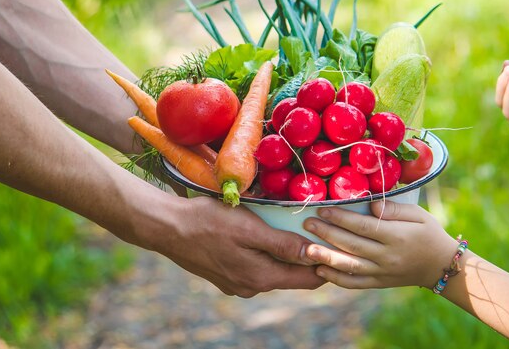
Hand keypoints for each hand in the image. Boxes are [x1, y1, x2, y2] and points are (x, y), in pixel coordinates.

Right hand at [146, 196, 324, 297]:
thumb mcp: (249, 229)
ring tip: (297, 230)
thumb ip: (282, 245)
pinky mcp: (226, 275)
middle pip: (291, 275)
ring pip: (274, 270)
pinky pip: (257, 266)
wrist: (167, 228)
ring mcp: (237, 283)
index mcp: (261, 278)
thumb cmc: (208, 222)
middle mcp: (251, 287)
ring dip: (286, 253)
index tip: (341, 246)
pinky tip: (267, 235)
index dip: (327, 264)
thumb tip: (314, 255)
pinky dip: (267, 253)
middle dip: (308, 257)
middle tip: (323, 233)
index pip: (308, 279)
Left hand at [302, 202, 456, 288]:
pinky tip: (320, 270)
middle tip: (307, 223)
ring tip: (307, 249)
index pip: (363, 226)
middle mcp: (387, 256)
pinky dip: (336, 278)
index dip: (341, 218)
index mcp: (397, 236)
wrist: (441, 266)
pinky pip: (354, 284)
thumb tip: (372, 205)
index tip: (323, 209)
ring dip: (326, 258)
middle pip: (352, 245)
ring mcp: (382, 272)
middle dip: (327, 233)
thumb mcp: (419, 215)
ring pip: (350, 266)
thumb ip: (395, 209)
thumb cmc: (429, 234)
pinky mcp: (379, 283)